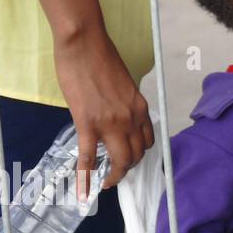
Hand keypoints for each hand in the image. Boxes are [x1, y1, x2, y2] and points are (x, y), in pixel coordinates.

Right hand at [53, 26, 153, 198]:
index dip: (139, 153)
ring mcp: (111, 122)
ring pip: (121, 159)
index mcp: (140, 107)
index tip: (129, 158)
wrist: (84, 45)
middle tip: (116, 174)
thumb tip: (115, 116)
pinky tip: (84, 187)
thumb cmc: (100, 59)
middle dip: (128, 168)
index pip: (148, 139)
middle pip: (137, 154)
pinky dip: (86, 176)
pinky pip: (89, 156)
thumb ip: (123, 104)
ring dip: (115, 175)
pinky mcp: (88, 123)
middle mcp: (131, 118)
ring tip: (105, 182)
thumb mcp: (123, 85)